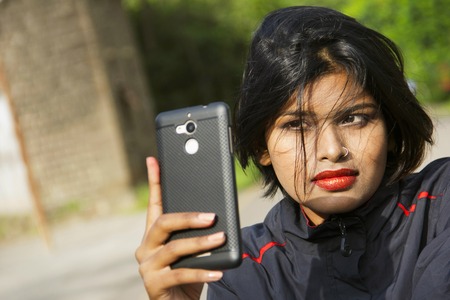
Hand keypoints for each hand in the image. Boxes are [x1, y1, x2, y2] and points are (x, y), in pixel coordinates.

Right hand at [135, 157, 225, 299]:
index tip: (154, 160)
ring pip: (174, 248)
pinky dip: (201, 272)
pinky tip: (217, 271)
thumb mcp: (191, 251)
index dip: (154, 181)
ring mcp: (147, 266)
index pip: (154, 204)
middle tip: (212, 216)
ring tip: (220, 238)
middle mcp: (145, 248)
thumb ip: (195, 233)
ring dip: (200, 243)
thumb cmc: (187, 274)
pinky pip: (180, 274)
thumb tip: (215, 213)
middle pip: (163, 223)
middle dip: (188, 217)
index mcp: (154, 235)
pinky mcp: (153, 285)